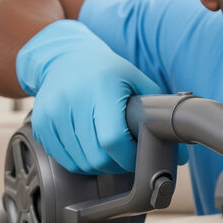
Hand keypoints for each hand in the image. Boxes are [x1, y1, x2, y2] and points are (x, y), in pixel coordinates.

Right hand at [17, 20, 188, 173]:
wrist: (64, 56)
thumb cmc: (106, 70)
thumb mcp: (136, 80)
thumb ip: (159, 113)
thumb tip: (181, 152)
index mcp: (102, 89)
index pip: (112, 139)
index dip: (127, 157)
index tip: (137, 157)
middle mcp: (74, 100)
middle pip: (95, 156)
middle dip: (114, 165)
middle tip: (124, 158)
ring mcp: (53, 113)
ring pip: (78, 162)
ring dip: (97, 165)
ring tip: (108, 152)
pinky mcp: (40, 124)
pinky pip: (61, 157)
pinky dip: (78, 160)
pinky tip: (88, 147)